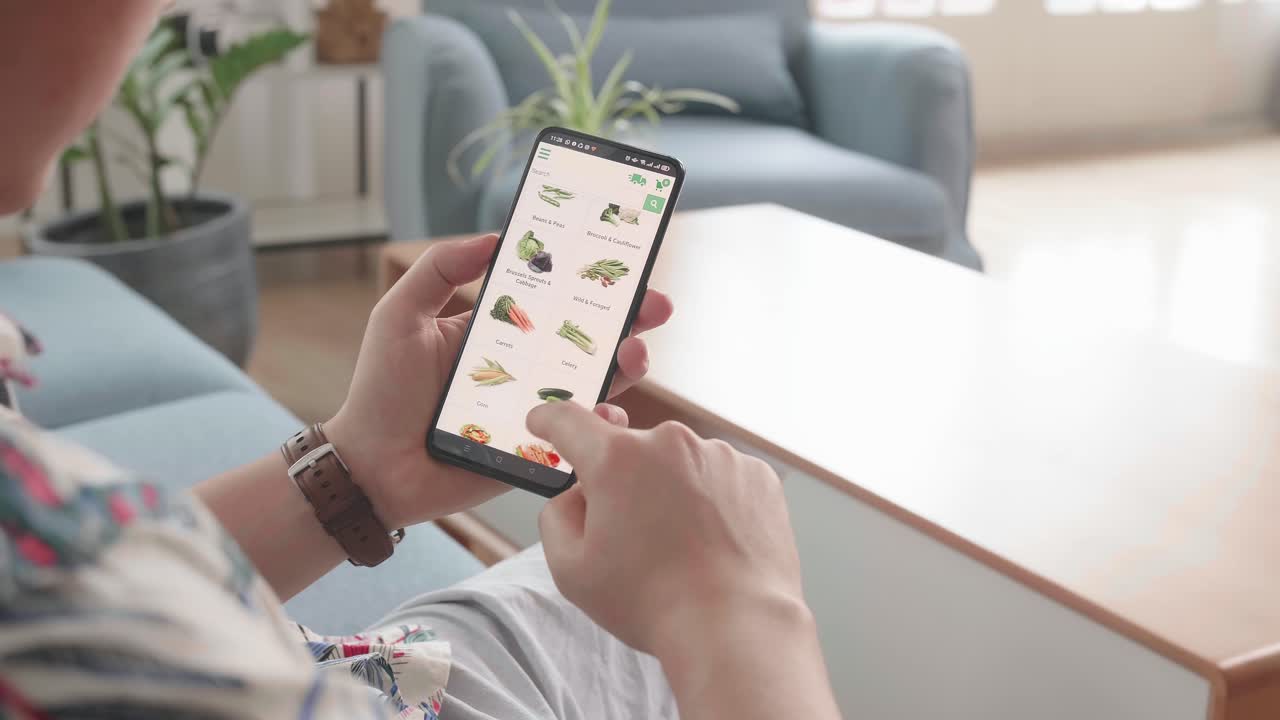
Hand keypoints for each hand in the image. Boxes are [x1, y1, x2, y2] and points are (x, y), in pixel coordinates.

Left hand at [325, 235, 673, 528]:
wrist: (369, 469)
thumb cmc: (380, 392)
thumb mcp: (400, 315)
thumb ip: (439, 269)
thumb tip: (494, 237)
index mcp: (502, 333)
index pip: (557, 300)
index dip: (592, 282)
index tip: (625, 261)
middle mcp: (527, 369)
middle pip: (591, 339)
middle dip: (630, 320)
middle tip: (657, 305)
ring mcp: (537, 411)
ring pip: (596, 385)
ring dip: (626, 366)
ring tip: (636, 353)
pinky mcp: (538, 451)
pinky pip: (582, 438)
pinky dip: (601, 425)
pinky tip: (606, 410)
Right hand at [529, 402, 808, 658]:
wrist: (735, 626)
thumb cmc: (651, 602)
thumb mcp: (572, 569)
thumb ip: (558, 515)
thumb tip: (577, 494)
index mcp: (617, 458)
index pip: (568, 420)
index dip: (549, 420)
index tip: (543, 423)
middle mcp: (670, 442)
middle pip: (630, 449)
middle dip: (623, 480)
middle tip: (633, 533)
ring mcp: (719, 454)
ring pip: (678, 463)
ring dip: (671, 490)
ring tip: (681, 546)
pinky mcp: (757, 474)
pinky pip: (719, 476)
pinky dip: (712, 500)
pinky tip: (713, 542)